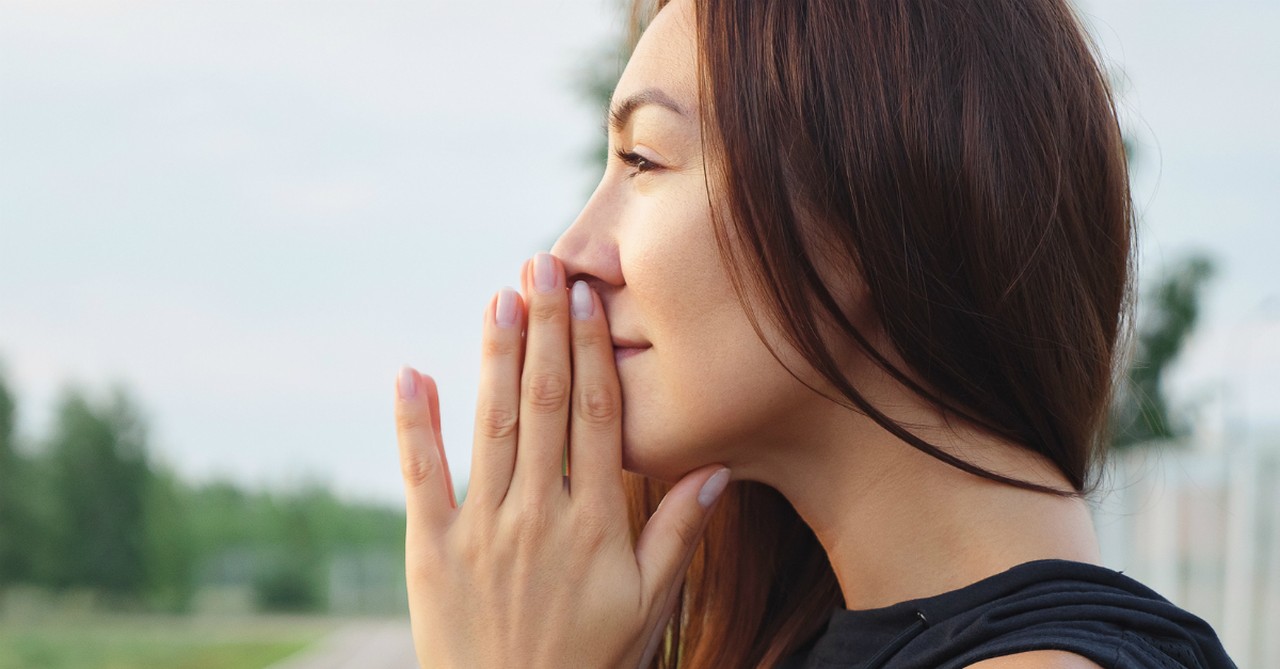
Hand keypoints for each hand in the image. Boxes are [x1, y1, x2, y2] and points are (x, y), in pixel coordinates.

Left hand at [393, 252, 730, 668]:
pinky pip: (422, 476)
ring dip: (495, 356)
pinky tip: (412, 370)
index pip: (594, 417)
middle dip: (544, 330)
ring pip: (492, 425)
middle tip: (542, 265)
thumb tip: (715, 468)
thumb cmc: (590, 661)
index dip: (589, 351)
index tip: (586, 297)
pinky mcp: (433, 550)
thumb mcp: (648, 605)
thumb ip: (679, 534)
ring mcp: (482, 530)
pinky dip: (414, 422)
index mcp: (594, 524)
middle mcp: (539, 515)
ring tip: (500, 296)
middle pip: (544, 404)